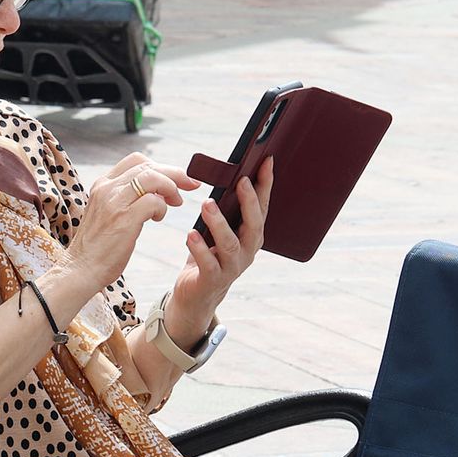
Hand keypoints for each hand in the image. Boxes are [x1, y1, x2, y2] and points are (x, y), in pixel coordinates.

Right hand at [64, 153, 199, 289]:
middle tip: (189, 185)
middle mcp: (107, 188)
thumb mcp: (107, 212)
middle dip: (174, 174)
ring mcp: (114, 201)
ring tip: (175, 202)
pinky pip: (154, 201)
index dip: (161, 166)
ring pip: (153, 177)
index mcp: (102, 184)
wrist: (80, 269)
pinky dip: (162, 208)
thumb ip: (126, 198)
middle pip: (148, 165)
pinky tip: (157, 219)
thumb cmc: (98, 246)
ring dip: (171, 188)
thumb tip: (157, 192)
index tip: (176, 178)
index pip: (136, 160)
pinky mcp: (124, 218)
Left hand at [170, 157, 274, 334]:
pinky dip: (199, 247)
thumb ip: (226, 209)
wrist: (197, 295)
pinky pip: (208, 263)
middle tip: (241, 181)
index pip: (262, 207)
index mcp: (252, 236)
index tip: (266, 162)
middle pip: (253, 225)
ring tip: (207, 203)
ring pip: (230, 243)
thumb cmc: (209, 255)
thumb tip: (229, 175)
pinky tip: (191, 234)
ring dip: (219, 222)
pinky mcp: (212, 279)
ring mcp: (232, 267)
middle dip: (249, 202)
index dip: (265, 185)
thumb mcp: (220, 230)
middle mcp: (247, 251)